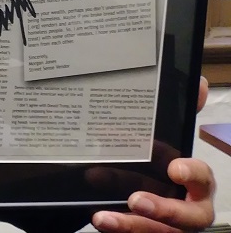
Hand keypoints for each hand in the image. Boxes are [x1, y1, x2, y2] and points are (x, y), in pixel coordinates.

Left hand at [91, 78, 213, 232]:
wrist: (122, 195)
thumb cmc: (149, 168)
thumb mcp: (157, 142)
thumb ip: (177, 116)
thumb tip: (200, 84)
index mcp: (191, 183)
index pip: (202, 179)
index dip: (193, 175)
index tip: (175, 168)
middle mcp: (185, 207)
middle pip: (191, 218)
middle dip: (165, 210)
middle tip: (135, 200)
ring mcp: (167, 226)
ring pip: (158, 231)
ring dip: (131, 224)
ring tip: (103, 217)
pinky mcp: (147, 232)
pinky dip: (119, 228)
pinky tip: (100, 219)